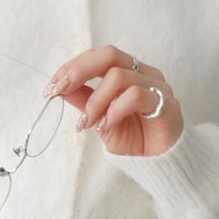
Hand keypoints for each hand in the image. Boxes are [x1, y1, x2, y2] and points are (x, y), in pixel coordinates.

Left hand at [42, 45, 183, 157]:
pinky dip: (114, 110)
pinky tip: (106, 126)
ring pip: (119, 76)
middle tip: (61, 91)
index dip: (72, 67)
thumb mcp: (99, 118)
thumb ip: (84, 100)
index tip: (52, 87)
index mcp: (128, 71)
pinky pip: (136, 96)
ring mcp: (157, 86)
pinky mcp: (167, 104)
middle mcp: (143, 73)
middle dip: (79, 71)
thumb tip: (60, 88)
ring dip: (95, 100)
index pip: (97, 56)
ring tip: (87, 122)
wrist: (158, 163)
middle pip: (109, 55)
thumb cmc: (133, 138)